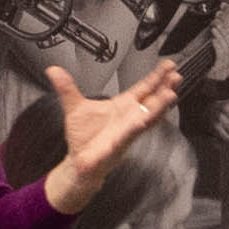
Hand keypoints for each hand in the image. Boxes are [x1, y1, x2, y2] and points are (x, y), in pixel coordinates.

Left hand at [34, 56, 186, 213]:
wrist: (79, 162)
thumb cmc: (84, 138)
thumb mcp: (74, 107)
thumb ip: (66, 88)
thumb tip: (53, 70)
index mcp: (122, 106)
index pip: (144, 88)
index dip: (156, 77)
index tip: (167, 66)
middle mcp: (130, 118)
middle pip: (152, 100)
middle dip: (165, 87)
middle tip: (175, 75)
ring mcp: (127, 131)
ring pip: (148, 116)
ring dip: (159, 106)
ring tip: (170, 93)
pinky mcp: (119, 143)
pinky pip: (132, 133)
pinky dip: (139, 124)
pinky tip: (145, 117)